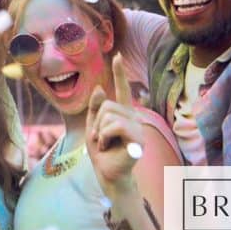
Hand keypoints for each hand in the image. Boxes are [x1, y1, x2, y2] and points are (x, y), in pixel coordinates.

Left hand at [85, 54, 143, 195]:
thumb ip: (95, 108)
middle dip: (97, 123)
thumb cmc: (102, 152)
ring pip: (109, 115)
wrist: (107, 174)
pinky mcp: (137, 140)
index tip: (117, 55)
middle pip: (107, 105)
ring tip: (105, 144)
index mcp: (123, 113)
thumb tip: (100, 87)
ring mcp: (137, 129)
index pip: (121, 90)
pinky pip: (115, 126)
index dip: (119, 73)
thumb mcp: (93, 126)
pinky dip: (104, 137)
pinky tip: (108, 147)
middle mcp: (133, 118)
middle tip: (101, 139)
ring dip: (99, 132)